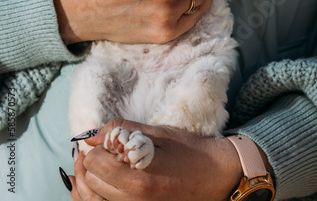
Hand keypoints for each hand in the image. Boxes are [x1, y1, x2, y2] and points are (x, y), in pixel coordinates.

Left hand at [68, 119, 242, 200]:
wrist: (216, 175)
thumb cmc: (189, 150)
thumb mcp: (158, 132)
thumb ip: (124, 130)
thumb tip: (93, 133)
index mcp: (138, 176)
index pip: (95, 163)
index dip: (97, 147)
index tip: (107, 140)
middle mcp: (134, 199)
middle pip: (92, 181)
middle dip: (93, 162)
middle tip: (104, 150)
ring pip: (97, 197)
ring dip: (97, 178)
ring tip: (107, 163)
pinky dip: (105, 192)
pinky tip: (113, 179)